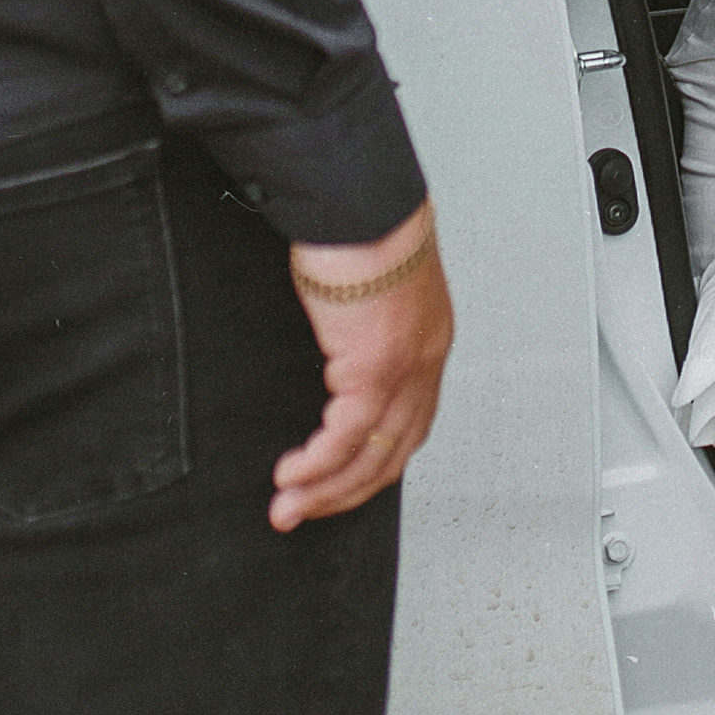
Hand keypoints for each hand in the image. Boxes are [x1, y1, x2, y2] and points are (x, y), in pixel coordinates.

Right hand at [271, 200, 453, 532]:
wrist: (364, 201)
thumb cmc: (362, 227)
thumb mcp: (369, 288)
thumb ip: (359, 325)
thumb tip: (333, 346)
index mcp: (427, 341)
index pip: (410, 423)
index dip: (375, 461)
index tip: (339, 483)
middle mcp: (425, 361)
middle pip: (394, 452)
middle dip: (346, 493)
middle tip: (305, 512)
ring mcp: (404, 369)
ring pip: (369, 457)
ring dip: (324, 491)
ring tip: (286, 508)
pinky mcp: (374, 369)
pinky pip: (344, 438)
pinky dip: (315, 466)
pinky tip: (291, 477)